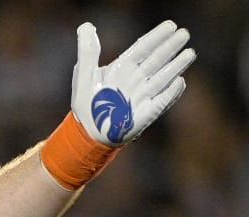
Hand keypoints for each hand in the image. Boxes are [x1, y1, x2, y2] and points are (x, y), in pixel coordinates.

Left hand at [71, 20, 195, 144]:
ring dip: (176, 65)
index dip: (156, 37)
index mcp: (123, 67)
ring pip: (163, 77)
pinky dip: (172, 91)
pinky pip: (163, 99)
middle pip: (156, 59)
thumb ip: (88, 51)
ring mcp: (144, 95)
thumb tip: (86, 26)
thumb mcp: (84, 75)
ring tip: (189, 53)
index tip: (170, 25)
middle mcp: (137, 78)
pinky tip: (180, 81)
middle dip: (170, 47)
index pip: (142, 48)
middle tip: (184, 33)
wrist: (89, 132)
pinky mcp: (148, 112)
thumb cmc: (86, 103)